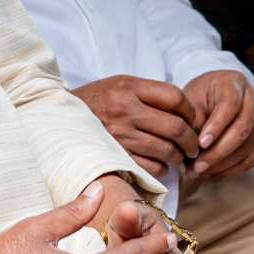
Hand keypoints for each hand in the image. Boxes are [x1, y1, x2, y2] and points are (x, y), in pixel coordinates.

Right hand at [72, 75, 201, 176]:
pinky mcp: (115, 157)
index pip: (175, 98)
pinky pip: (152, 168)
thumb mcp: (120, 85)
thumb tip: (186, 113)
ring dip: (179, 156)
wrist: (60, 118)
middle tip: (194, 145)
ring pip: (167, 151)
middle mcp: (124, 111)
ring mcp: (119, 136)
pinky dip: (162, 169)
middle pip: (176, 127)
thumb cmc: (97, 101)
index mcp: (128, 88)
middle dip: (192, 140)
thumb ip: (150, 94)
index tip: (192, 120)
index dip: (191, 111)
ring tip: (177, 155)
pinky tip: (159, 164)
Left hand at [181, 70, 253, 180]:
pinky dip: (232, 168)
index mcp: (234, 83)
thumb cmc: (200, 97)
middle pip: (242, 129)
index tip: (201, 143)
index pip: (230, 105)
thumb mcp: (191, 100)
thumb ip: (192, 119)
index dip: (216, 126)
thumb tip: (190, 147)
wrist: (215, 96)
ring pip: (247, 147)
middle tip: (197, 166)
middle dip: (218, 152)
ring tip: (200, 172)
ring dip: (222, 164)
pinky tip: (213, 172)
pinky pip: (252, 158)